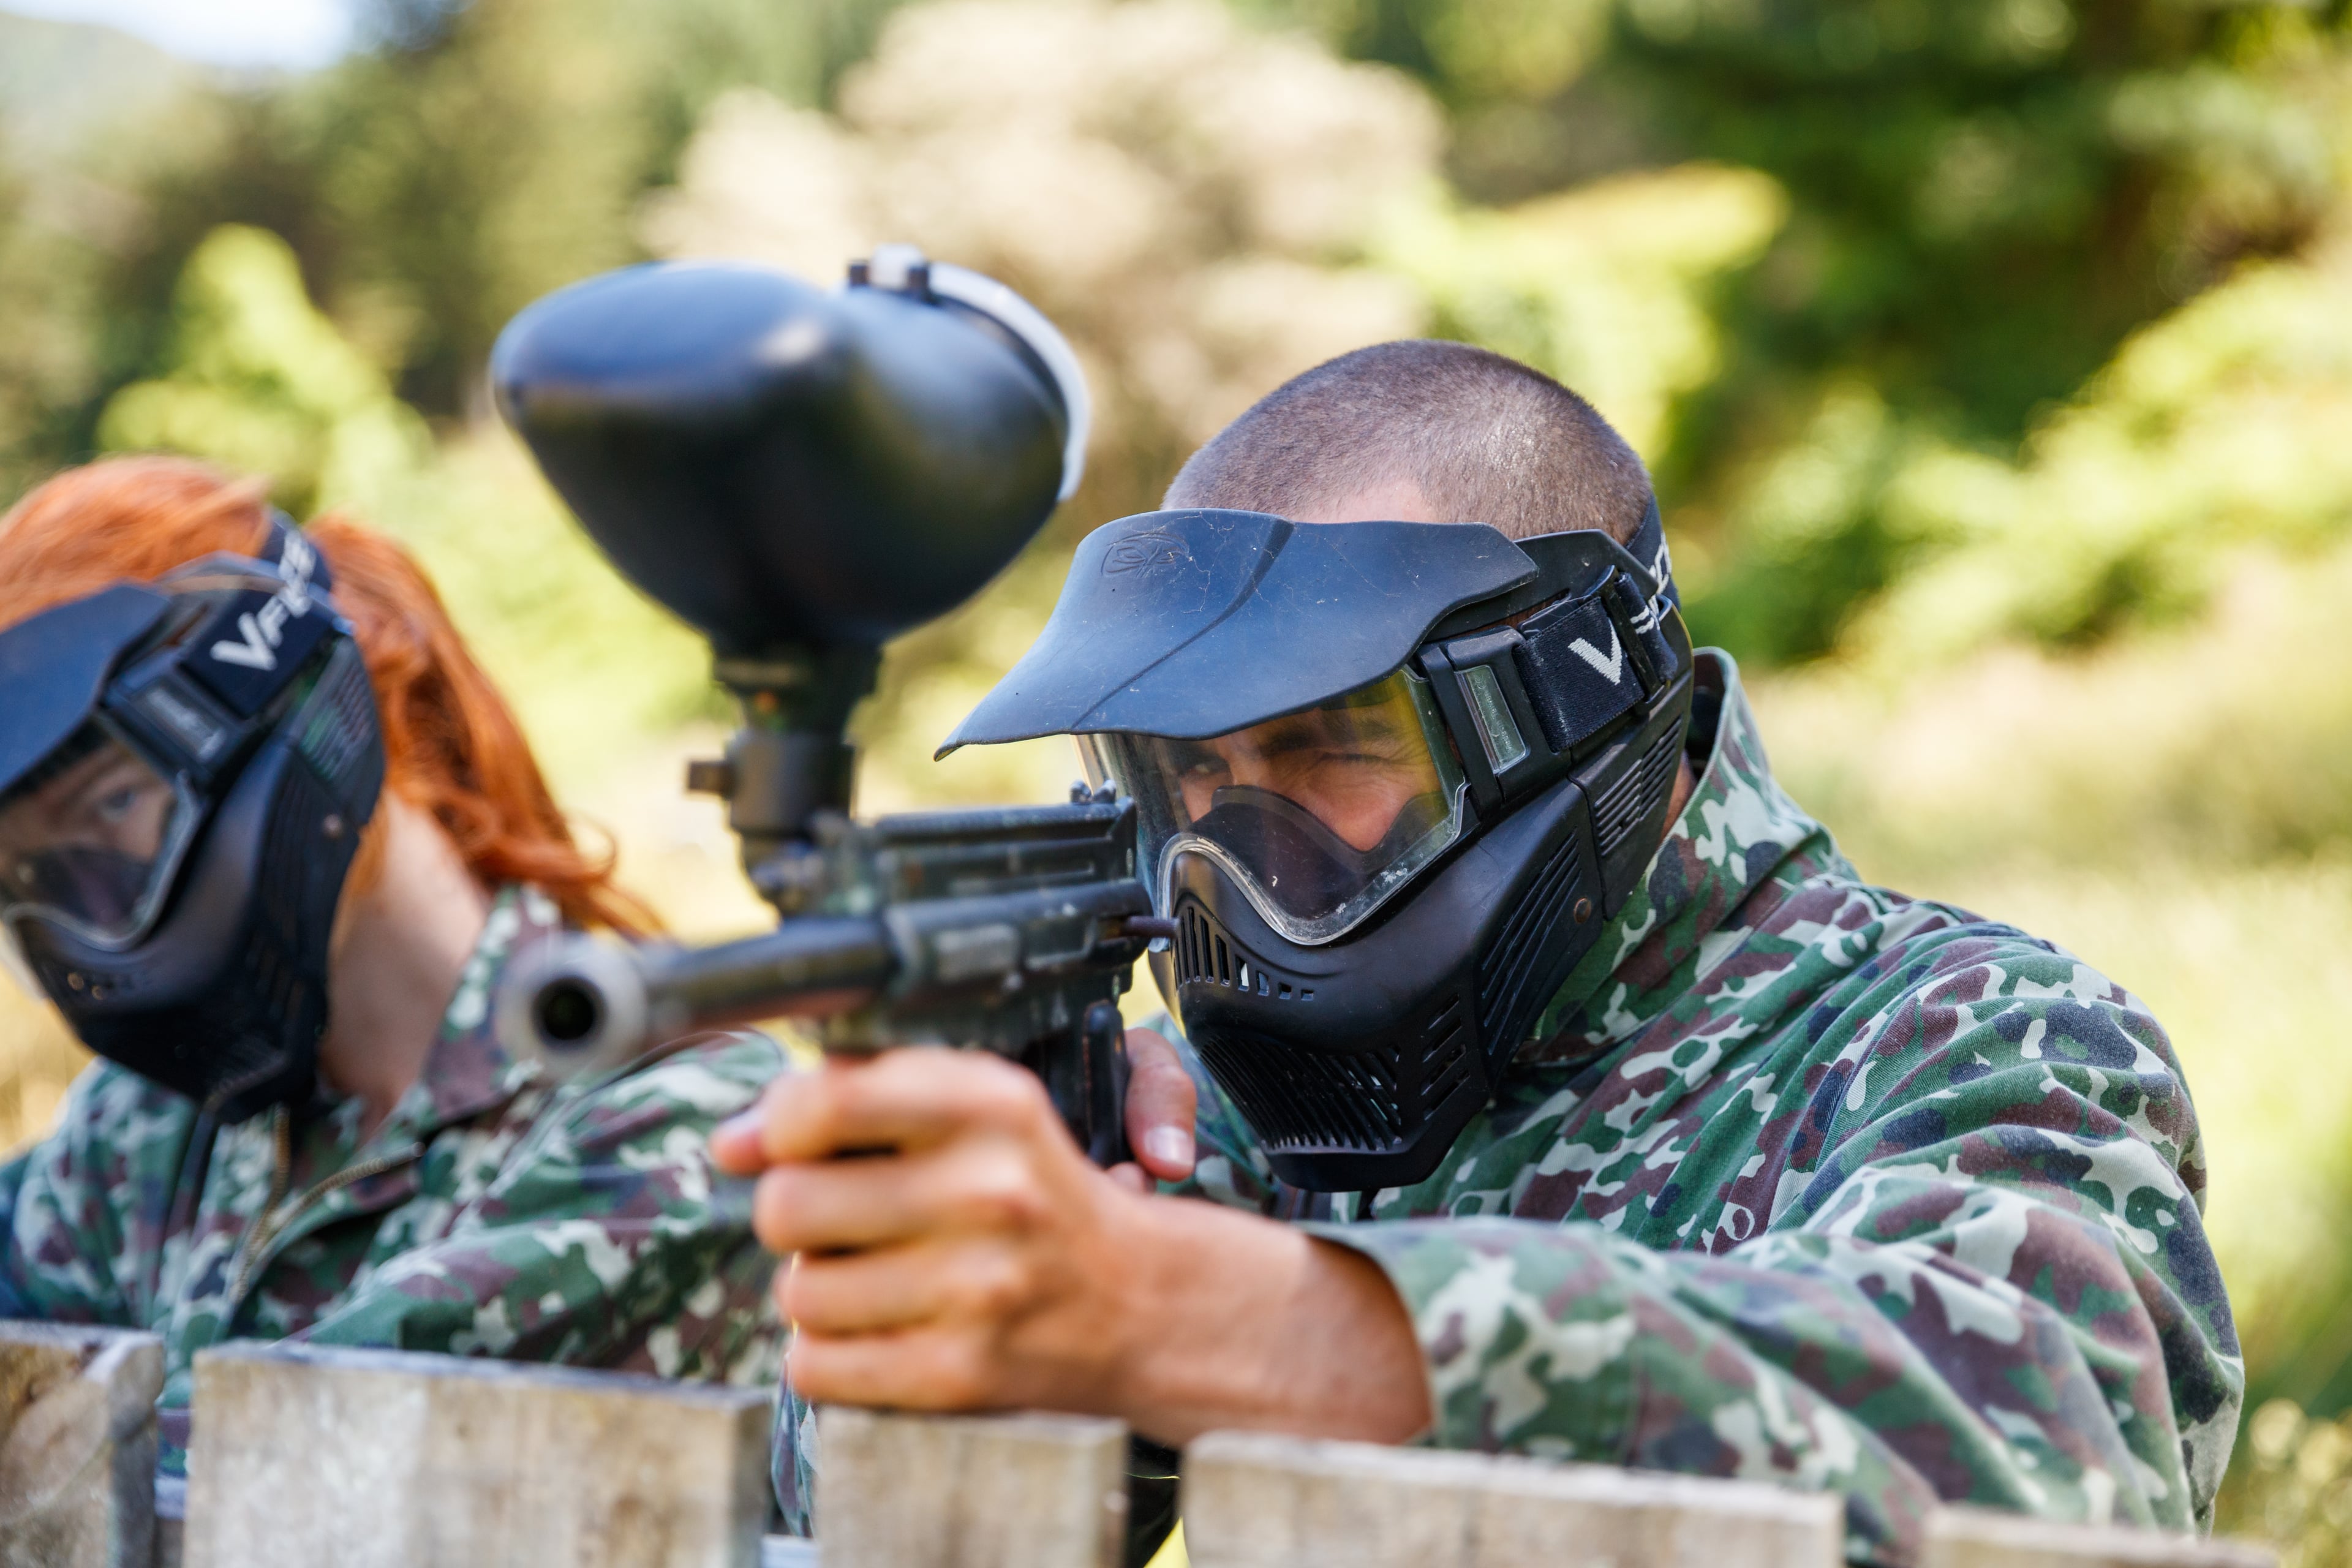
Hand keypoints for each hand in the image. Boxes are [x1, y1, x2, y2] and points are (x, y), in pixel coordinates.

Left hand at [709, 1047, 1431, 1444]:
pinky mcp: (963, 1370)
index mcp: (994, 1103)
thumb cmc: (1038, 1195)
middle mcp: (991, 1188)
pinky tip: (879, 1329)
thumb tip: (728, 1144)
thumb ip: (849, 1108)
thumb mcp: (972, 1117)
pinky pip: (817, 1364)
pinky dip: (829, 1353)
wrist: (1144, 1304)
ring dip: (817, 1289)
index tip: (799, 1142)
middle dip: (797, 1216)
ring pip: (798, 1291)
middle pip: (787, 1204)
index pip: (824, 1101)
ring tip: (874, 1276)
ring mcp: (980, 1285)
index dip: (783, 1125)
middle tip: (845, 1220)